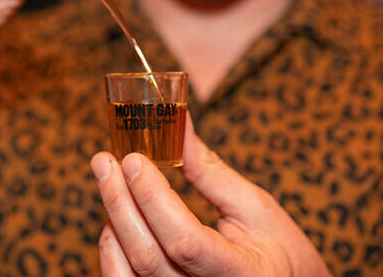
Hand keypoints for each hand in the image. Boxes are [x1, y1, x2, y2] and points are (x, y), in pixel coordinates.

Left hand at [90, 118, 330, 275]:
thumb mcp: (254, 206)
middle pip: (149, 257)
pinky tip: (114, 220)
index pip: (185, 240)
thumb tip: (176, 122)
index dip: (154, 199)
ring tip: (109, 183)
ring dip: (114, 224)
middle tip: (104, 161)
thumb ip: (209, 171)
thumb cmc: (279, 249)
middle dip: (121, 203)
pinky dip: (112, 253)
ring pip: (130, 275)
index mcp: (242, 273)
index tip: (134, 159)